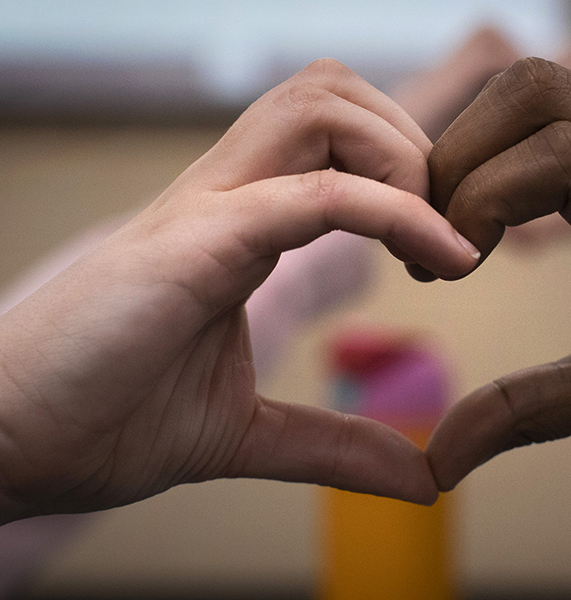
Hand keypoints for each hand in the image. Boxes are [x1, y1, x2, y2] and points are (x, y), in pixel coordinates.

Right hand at [0, 59, 479, 521]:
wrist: (7, 444)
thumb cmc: (103, 421)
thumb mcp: (247, 433)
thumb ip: (334, 444)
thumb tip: (420, 477)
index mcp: (238, 224)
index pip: (335, 138)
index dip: (410, 176)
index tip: (449, 255)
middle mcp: (224, 196)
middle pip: (335, 91)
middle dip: (414, 147)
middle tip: (443, 239)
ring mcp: (205, 209)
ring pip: (322, 105)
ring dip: (402, 159)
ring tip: (434, 247)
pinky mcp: (192, 243)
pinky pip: (314, 193)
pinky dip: (393, 213)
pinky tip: (443, 260)